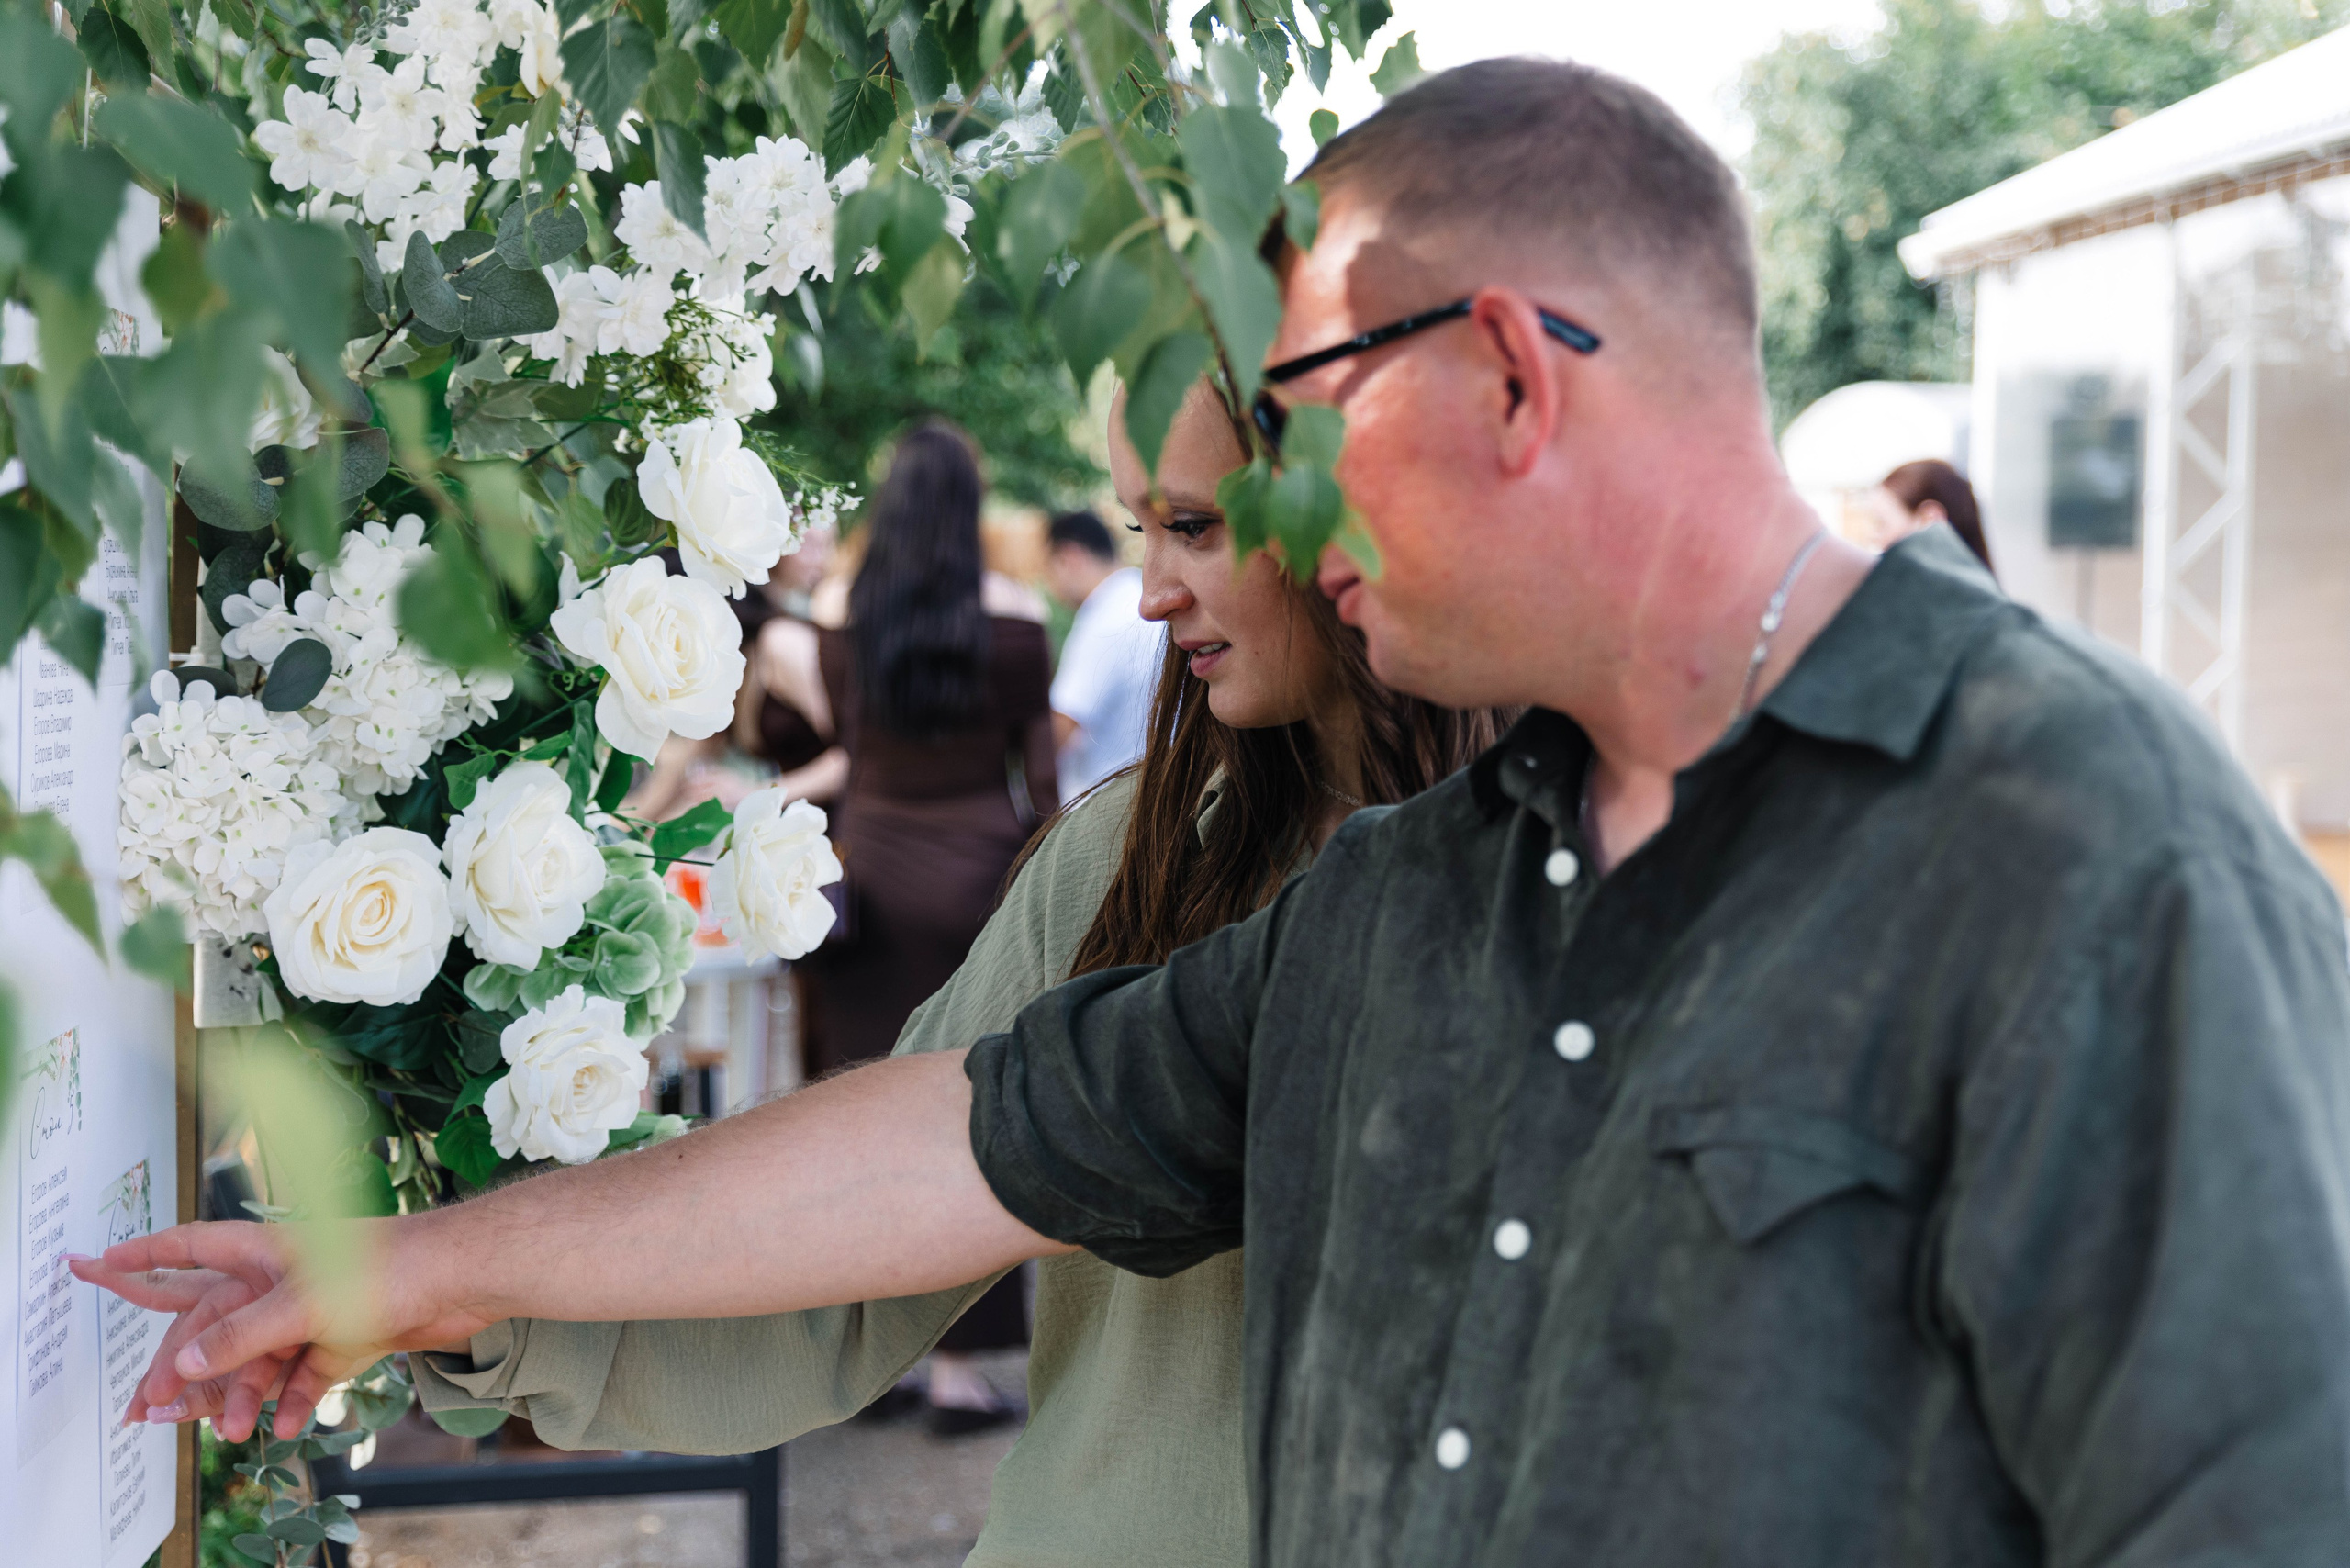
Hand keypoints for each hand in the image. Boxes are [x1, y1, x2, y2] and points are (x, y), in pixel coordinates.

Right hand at [70, 1217, 490, 1439]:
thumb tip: (186, 1363)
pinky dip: (295, 1398)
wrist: (465, 1277)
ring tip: (235, 1431)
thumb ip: (241, 1335)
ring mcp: (316, 1307)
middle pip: (216, 1324)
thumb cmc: (388, 1267)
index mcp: (263, 1252)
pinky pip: (307, 1372)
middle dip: (185, 1366)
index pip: (188, 1248)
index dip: (141, 1254)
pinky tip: (286, 1425)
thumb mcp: (302, 1304)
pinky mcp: (348, 1334)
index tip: (95, 1262)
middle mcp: (284, 1277)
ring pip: (260, 1357)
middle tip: (153, 1410)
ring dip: (244, 1394)